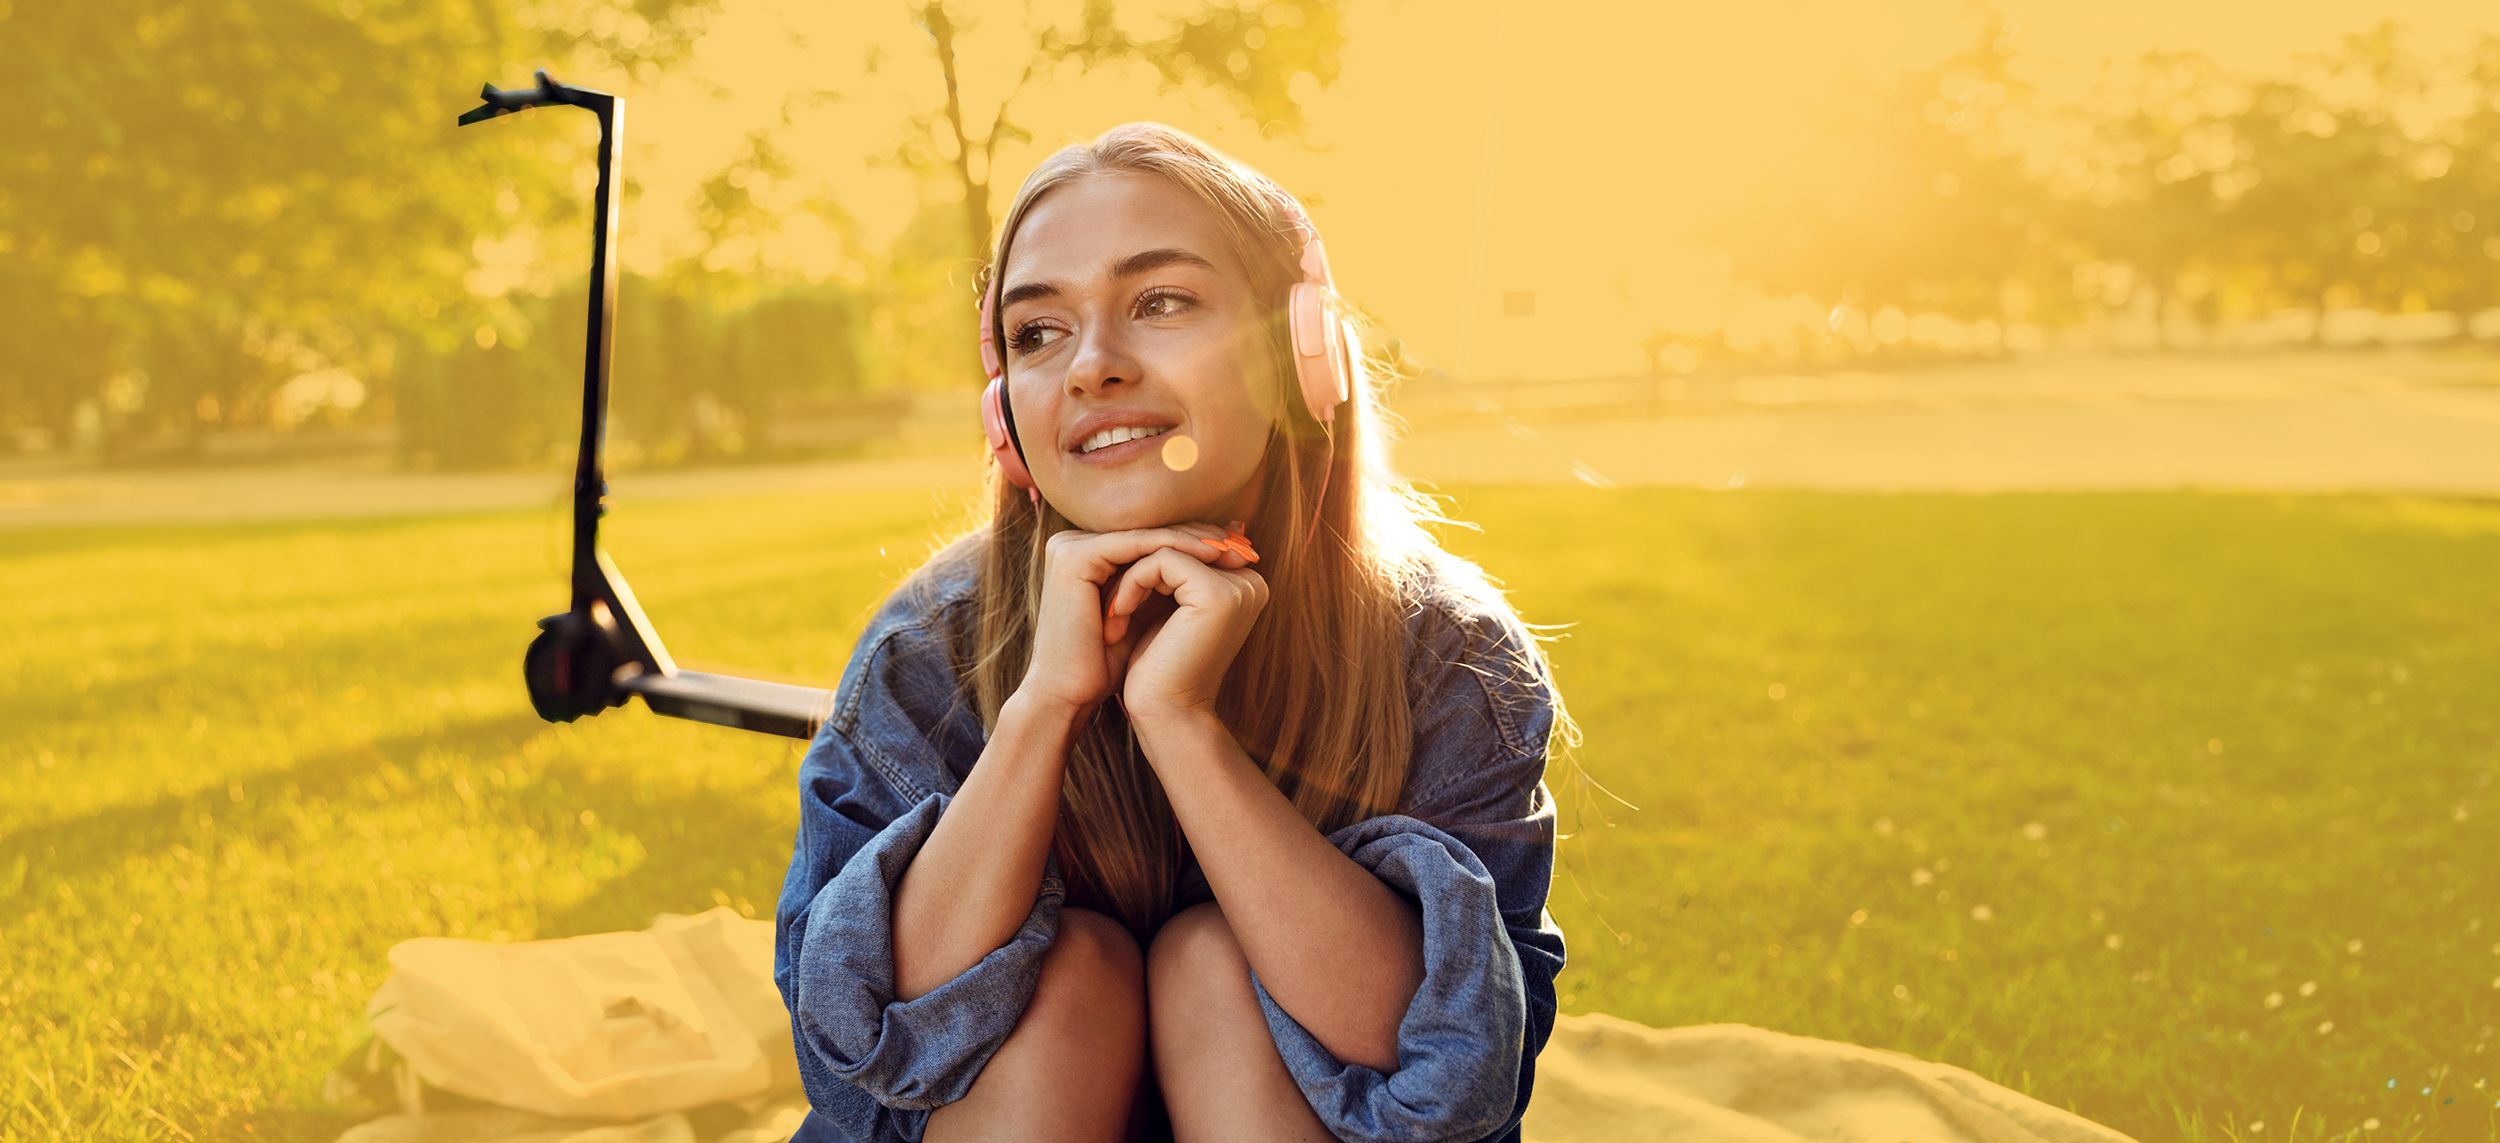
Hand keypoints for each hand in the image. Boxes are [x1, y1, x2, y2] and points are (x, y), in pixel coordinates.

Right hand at [1017, 522, 1252, 717]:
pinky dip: (1176, 548)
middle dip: (1201, 535)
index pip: (1152, 535)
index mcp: (1089, 552)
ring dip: (1194, 540)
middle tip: (1244, 541)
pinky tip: (1210, 555)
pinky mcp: (1075, 557)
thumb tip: (1224, 548)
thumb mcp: (1150, 610)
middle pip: (1151, 530)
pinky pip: (1137, 544)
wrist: (1072, 693)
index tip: (1241, 548)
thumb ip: (1173, 576)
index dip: (1197, 540)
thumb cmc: (1111, 661)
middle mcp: (1075, 542)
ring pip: (1148, 534)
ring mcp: (1071, 546)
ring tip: (1232, 548)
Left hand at [1105, 524, 1267, 724]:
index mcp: (1244, 584)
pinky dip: (1130, 585)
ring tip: (1113, 613)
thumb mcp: (1164, 609)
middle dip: (1137, 567)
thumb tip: (1155, 532)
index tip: (1120, 599)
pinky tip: (1117, 616)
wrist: (1164, 716)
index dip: (1146, 565)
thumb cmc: (1158, 669)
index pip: (1186, 546)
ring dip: (1129, 577)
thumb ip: (1169, 572)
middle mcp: (1250, 582)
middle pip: (1178, 543)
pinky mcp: (1218, 594)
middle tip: (1110, 601)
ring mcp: (1239, 587)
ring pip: (1166, 549)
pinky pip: (1160, 561)